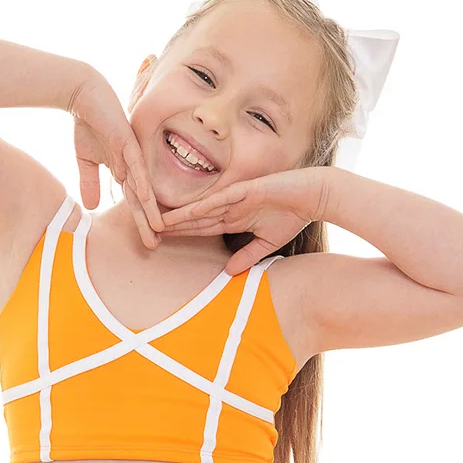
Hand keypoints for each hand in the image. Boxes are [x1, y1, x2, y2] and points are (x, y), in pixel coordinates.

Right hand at [68, 72, 163, 250]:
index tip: (148, 242)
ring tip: (159, 230)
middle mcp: (133, 165)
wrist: (84, 95)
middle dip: (148, 223)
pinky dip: (141, 181)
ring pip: (143, 186)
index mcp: (125, 170)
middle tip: (155, 246)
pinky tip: (147, 198)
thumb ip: (90, 183)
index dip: (140, 222)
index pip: (133, 202)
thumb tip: (90, 207)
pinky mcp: (127, 141)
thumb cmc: (88, 123)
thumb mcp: (86, 160)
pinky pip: (136, 164)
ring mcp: (132, 154)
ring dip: (150, 209)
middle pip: (142, 200)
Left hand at [157, 169, 320, 274]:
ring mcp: (236, 196)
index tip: (161, 239)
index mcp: (234, 218)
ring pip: (202, 208)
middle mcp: (230, 206)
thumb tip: (228, 272)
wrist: (313, 196)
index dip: (182, 233)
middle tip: (148, 230)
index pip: (201, 227)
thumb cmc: (293, 216)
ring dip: (181, 215)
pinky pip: (220, 199)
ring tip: (158, 221)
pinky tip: (187, 212)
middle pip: (195, 218)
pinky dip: (204, 205)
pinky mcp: (246, 190)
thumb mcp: (267, 243)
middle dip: (173, 225)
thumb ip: (247, 256)